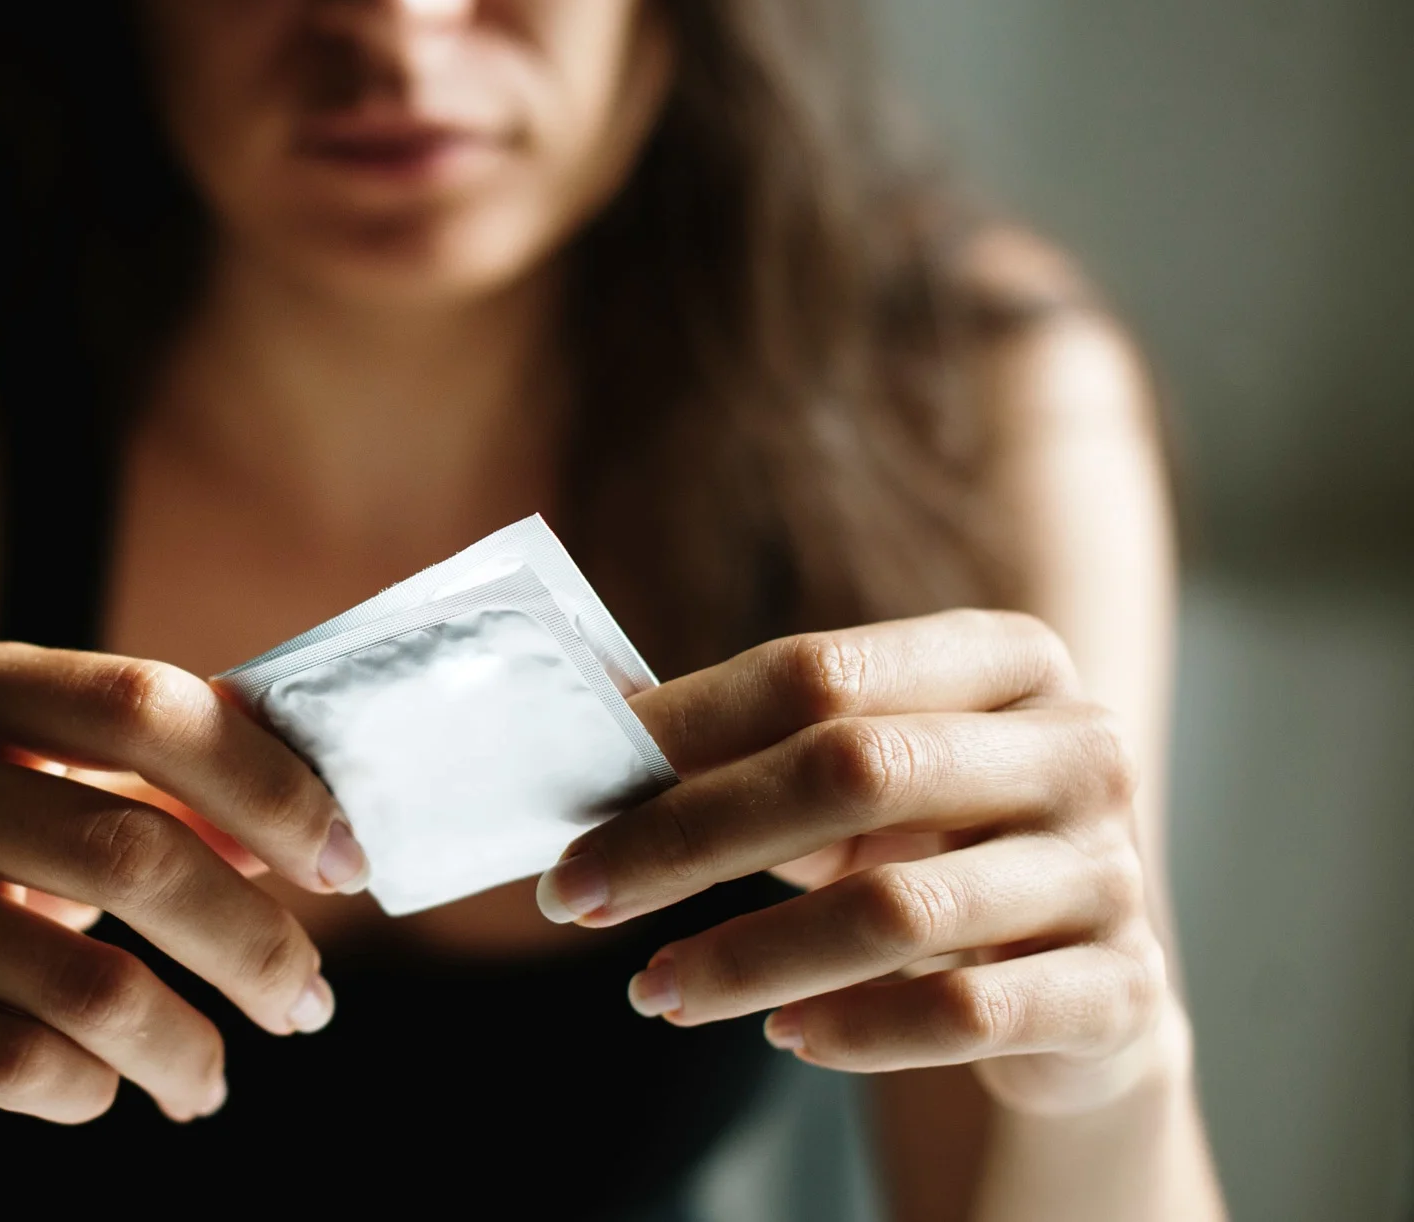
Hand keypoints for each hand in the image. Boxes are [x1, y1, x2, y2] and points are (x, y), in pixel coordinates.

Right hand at [0, 641, 370, 1126]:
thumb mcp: (41, 802)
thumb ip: (167, 789)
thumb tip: (323, 823)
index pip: (144, 704)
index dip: (268, 783)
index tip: (348, 864)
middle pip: (131, 849)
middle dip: (251, 942)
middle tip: (310, 1002)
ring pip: (83, 984)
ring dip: (185, 1047)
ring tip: (209, 1080)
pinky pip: (12, 1064)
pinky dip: (89, 1089)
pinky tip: (101, 1090)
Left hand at [538, 610, 1174, 1114]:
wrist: (1076, 981)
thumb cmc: (928, 848)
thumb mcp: (857, 776)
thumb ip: (748, 743)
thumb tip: (583, 730)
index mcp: (1004, 658)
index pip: (818, 670)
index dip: (684, 725)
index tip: (575, 785)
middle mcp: (1074, 749)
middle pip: (852, 771)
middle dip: (690, 838)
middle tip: (575, 896)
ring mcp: (1108, 872)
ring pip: (899, 908)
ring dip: (748, 956)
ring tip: (654, 990)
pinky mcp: (1120, 990)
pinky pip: (968, 1015)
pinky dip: (859, 1030)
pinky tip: (783, 1037)